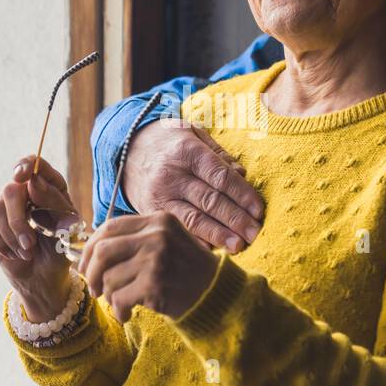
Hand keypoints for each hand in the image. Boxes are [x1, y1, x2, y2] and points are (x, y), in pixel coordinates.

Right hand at [0, 155, 78, 322]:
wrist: (43, 276)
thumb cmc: (59, 249)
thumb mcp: (65, 227)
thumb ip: (53, 203)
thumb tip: (33, 182)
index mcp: (49, 186)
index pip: (35, 164)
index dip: (27, 165)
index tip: (22, 176)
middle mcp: (24, 189)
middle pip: (10, 189)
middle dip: (19, 221)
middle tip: (30, 244)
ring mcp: (3, 202)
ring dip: (12, 236)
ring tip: (27, 251)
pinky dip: (3, 243)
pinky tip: (16, 253)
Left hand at [77, 212, 218, 322]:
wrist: (217, 293)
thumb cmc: (186, 271)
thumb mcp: (166, 242)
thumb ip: (135, 240)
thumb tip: (90, 251)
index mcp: (157, 220)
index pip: (109, 227)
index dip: (90, 247)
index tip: (84, 265)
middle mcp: (156, 235)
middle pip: (103, 251)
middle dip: (91, 273)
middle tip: (93, 289)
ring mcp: (156, 259)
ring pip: (109, 278)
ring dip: (109, 296)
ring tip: (120, 303)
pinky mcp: (154, 284)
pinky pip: (119, 298)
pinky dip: (118, 310)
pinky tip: (127, 313)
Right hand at [121, 118, 263, 251]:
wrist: (126, 151)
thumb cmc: (170, 142)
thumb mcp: (193, 134)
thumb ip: (219, 154)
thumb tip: (242, 173)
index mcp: (187, 152)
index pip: (220, 176)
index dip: (242, 194)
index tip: (259, 210)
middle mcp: (172, 175)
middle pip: (210, 200)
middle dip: (236, 219)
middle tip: (256, 233)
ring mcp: (160, 196)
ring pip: (193, 219)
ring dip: (218, 235)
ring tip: (239, 246)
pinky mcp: (151, 212)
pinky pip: (176, 229)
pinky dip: (195, 241)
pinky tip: (212, 251)